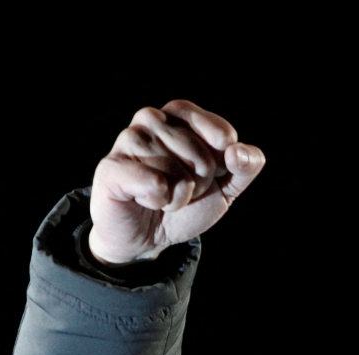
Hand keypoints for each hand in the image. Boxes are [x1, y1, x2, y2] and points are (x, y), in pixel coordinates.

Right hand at [88, 100, 264, 264]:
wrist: (148, 235)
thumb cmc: (186, 201)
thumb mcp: (227, 186)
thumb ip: (246, 166)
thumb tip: (237, 151)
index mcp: (182, 115)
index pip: (223, 133)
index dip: (222, 164)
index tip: (207, 173)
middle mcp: (152, 118)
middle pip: (202, 156)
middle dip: (199, 183)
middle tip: (179, 188)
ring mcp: (129, 139)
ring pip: (178, 172)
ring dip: (179, 196)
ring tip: (162, 195)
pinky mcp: (112, 166)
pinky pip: (155, 184)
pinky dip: (160, 201)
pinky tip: (146, 199)